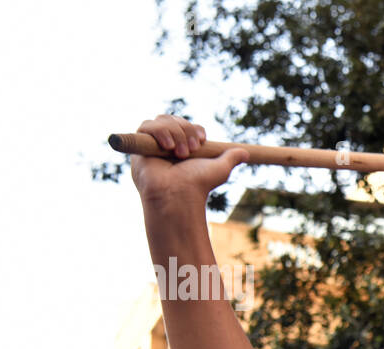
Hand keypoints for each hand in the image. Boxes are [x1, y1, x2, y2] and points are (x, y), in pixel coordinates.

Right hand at [129, 114, 248, 208]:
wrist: (179, 195)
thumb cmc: (197, 185)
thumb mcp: (219, 169)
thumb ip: (230, 158)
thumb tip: (245, 153)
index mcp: (180, 147)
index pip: (184, 125)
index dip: (193, 128)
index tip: (202, 140)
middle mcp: (164, 145)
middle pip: (172, 119)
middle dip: (185, 130)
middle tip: (192, 149)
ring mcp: (151, 145)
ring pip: (161, 120)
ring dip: (175, 133)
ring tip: (181, 153)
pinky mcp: (138, 145)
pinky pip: (146, 126)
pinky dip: (160, 132)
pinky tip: (168, 147)